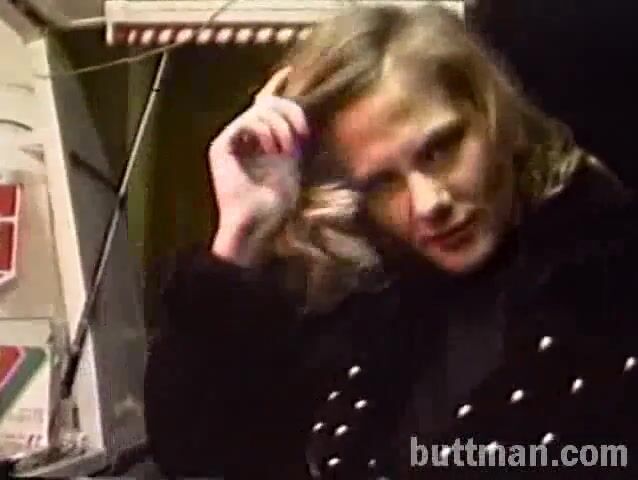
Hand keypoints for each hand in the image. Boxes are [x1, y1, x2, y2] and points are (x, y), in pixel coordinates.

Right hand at [209, 68, 309, 265]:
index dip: (274, 87)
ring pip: (258, 110)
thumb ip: (291, 135)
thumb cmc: (275, 202)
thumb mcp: (291, 162)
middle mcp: (242, 137)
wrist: (258, 224)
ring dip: (280, 126)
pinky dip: (264, 131)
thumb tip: (296, 110)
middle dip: (289, 113)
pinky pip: (245, 122)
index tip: (287, 73)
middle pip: (266, 103)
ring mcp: (230, 141)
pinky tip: (272, 148)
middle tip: (301, 135)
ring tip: (288, 148)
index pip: (263, 105)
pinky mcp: (222, 146)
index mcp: (257, 140)